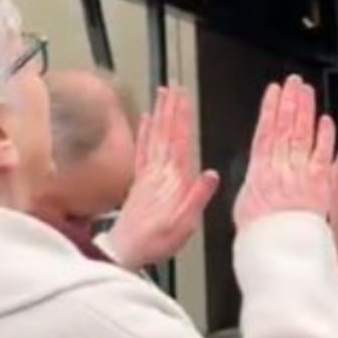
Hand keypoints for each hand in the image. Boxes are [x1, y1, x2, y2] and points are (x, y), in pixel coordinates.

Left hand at [108, 87, 219, 270]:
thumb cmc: (156, 240)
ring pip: (153, 135)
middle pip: (165, 131)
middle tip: (173, 86)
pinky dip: (143, 132)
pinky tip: (144, 120)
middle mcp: (158, 172)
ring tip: (162, 94)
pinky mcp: (139, 180)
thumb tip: (210, 175)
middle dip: (170, 107)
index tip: (184, 97)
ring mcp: (147, 174)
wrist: (126, 251)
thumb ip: (197, 197)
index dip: (181, 117)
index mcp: (172, 179)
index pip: (178, 139)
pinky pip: (141, 149)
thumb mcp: (186, 224)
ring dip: (158, 113)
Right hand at [233, 75, 335, 231]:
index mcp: (259, 172)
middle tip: (294, 82)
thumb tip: (254, 179)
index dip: (270, 109)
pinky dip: (324, 135)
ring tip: (307, 91)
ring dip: (305, 109)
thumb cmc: (262, 236)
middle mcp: (279, 167)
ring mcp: (300, 172)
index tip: (273, 93)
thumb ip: (252, 188)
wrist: (279, 250)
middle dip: (289, 101)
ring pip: (302, 133)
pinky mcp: (319, 181)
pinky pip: (323, 152)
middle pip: (285, 126)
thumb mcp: (245, 208)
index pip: (265, 131)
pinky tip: (325, 120)